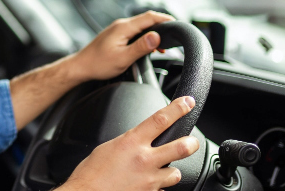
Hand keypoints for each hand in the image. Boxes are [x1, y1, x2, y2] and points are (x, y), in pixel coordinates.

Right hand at [57, 97, 199, 190]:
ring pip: (175, 173)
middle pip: (180, 147)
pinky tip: (147, 185)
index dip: (177, 109)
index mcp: (131, 142)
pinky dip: (157, 187)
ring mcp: (149, 179)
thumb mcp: (109, 148)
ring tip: (162, 171)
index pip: (160, 119)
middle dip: (191, 143)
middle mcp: (144, 160)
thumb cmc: (91, 173)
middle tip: (193, 142)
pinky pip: (162, 189)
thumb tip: (138, 140)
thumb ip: (128, 142)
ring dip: (171, 171)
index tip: (187, 102)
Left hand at [68, 11, 173, 81]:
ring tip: (163, 45)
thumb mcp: (123, 58)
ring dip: (153, 32)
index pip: (149, 17)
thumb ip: (141, 47)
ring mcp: (118, 29)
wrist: (80, 67)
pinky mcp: (116, 35)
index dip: (165, 19)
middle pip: (146, 20)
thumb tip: (156, 36)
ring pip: (141, 26)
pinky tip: (148, 46)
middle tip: (173, 37)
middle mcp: (121, 25)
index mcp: (123, 27)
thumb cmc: (98, 64)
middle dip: (162, 26)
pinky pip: (134, 31)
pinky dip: (145, 36)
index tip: (177, 25)